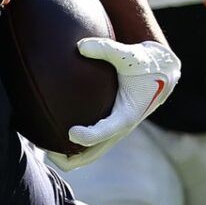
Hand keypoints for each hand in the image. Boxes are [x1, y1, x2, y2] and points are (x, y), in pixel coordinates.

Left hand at [47, 37, 180, 171]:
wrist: (163, 74)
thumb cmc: (145, 64)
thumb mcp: (129, 55)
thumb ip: (106, 48)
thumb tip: (80, 46)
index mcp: (126, 115)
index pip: (105, 132)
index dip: (88, 136)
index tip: (70, 132)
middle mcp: (119, 129)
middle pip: (91, 156)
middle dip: (68, 159)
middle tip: (45, 151)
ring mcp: (114, 132)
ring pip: (88, 155)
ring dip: (67, 157)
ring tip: (42, 149)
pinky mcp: (109, 129)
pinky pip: (88, 146)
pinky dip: (72, 147)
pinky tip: (52, 135)